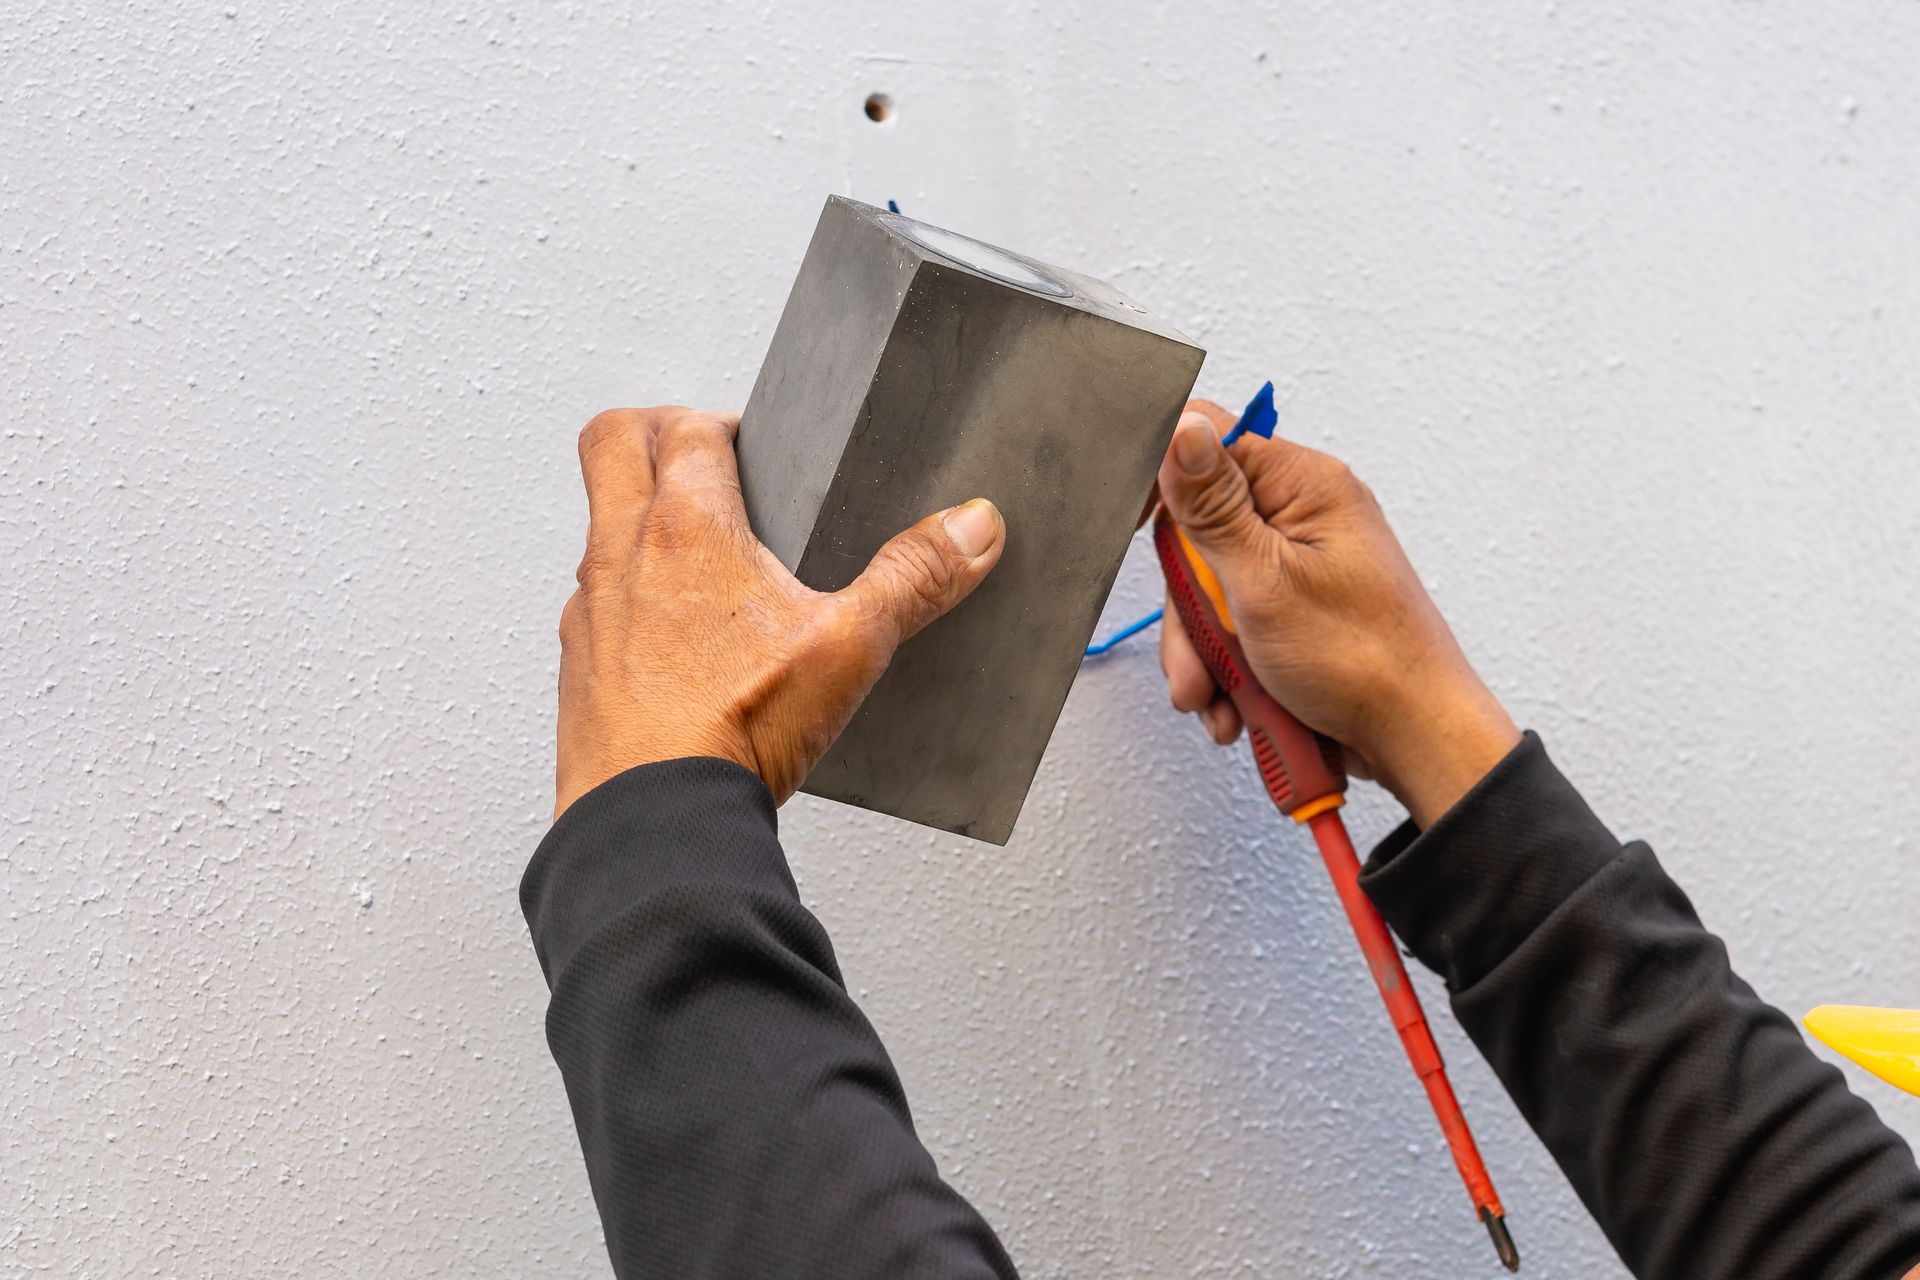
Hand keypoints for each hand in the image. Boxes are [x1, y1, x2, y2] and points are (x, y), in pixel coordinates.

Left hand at [554, 406, 1005, 819]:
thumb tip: (971, 528)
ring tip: (704, 556)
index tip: (757, 447)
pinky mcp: (580, 666)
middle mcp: (621, 554)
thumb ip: (913, 580)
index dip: (722, 421)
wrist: (656, 823)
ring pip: (599, 525)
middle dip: (656, 434)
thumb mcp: (849, 648)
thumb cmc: (732, 730)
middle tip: (707, 460)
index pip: (685, 425)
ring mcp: (591, 610)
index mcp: (684, 526)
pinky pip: (597, 602)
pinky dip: (630, 597)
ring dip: (641, 518)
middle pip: (612, 443)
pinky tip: (680, 641)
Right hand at [1155, 399, 1518, 827]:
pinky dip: (1227, 669)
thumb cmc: (1367, 661)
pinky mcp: (1296, 611)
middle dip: (1187, 605)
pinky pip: (1235, 626)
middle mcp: (1304, 517)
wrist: (1414, 738)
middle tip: (1197, 652)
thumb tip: (1183, 431)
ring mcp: (1300, 566)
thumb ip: (1214, 508)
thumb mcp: (1266, 581)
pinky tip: (1237, 703)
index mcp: (1305, 486)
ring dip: (1205, 650)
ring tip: (1218, 695)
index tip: (1135, 524)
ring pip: (1211, 589)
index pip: (1211, 441)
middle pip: (1200, 532)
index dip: (1163, 478)